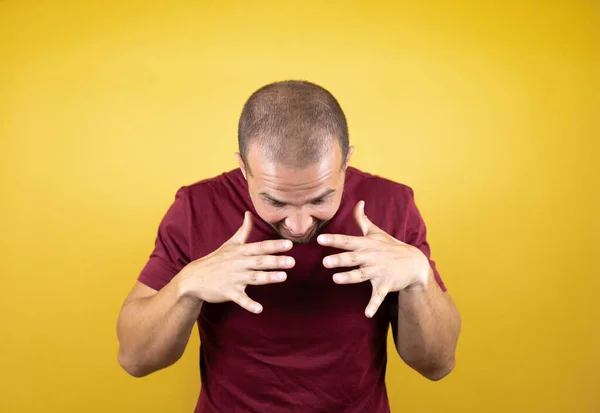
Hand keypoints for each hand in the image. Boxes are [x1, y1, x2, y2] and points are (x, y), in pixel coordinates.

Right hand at [178, 211, 294, 313]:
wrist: (194, 277)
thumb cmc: (216, 259)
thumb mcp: (230, 243)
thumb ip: (244, 230)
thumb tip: (250, 213)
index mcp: (240, 251)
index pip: (260, 247)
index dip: (275, 246)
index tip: (290, 245)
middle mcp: (238, 263)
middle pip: (259, 261)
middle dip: (275, 261)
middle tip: (292, 261)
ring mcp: (233, 278)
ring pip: (253, 278)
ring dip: (268, 277)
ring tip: (283, 277)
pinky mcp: (228, 292)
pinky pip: (240, 299)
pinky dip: (249, 304)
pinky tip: (259, 309)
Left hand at [317, 200, 429, 317]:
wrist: (415, 263)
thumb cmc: (390, 246)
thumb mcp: (376, 232)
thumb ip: (362, 220)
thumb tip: (358, 203)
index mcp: (367, 245)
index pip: (347, 241)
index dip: (334, 240)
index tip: (320, 240)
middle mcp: (371, 257)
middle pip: (352, 258)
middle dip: (339, 259)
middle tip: (324, 262)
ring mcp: (378, 271)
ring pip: (362, 275)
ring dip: (350, 277)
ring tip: (336, 279)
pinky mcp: (385, 284)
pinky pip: (378, 296)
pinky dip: (373, 305)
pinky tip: (366, 313)